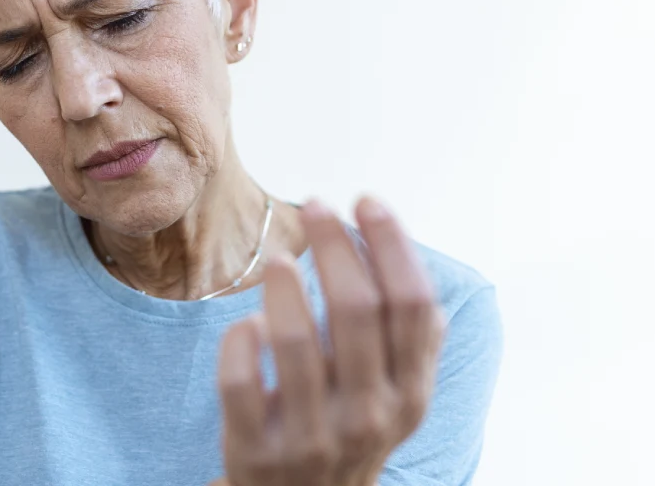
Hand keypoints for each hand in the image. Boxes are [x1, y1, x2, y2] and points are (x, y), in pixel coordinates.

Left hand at [214, 197, 444, 485]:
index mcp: (409, 396)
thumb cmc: (346, 435)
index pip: (412, 304)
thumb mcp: (394, 400)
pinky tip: (246, 324)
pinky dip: (240, 342)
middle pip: (357, 310)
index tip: (366, 202)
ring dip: (285, 287)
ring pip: (295, 342)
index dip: (391, 243)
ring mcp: (310, 438)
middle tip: (315, 206)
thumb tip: (415, 269)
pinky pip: (240, 383)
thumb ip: (410, 345)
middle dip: (335, 245)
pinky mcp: (254, 451)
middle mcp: (368, 417)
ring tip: (281, 258)